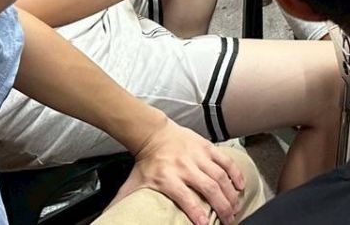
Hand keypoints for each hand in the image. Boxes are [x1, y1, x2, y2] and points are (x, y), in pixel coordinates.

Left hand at [115, 118, 244, 224]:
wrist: (153, 133)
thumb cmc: (146, 162)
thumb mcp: (134, 183)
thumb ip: (124, 201)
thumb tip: (108, 219)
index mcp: (167, 177)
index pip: (185, 197)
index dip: (197, 213)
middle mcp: (185, 167)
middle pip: (209, 188)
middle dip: (222, 206)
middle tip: (230, 220)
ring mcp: (198, 156)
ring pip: (220, 176)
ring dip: (231, 194)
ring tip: (236, 208)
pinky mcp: (207, 148)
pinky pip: (226, 161)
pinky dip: (236, 173)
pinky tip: (241, 186)